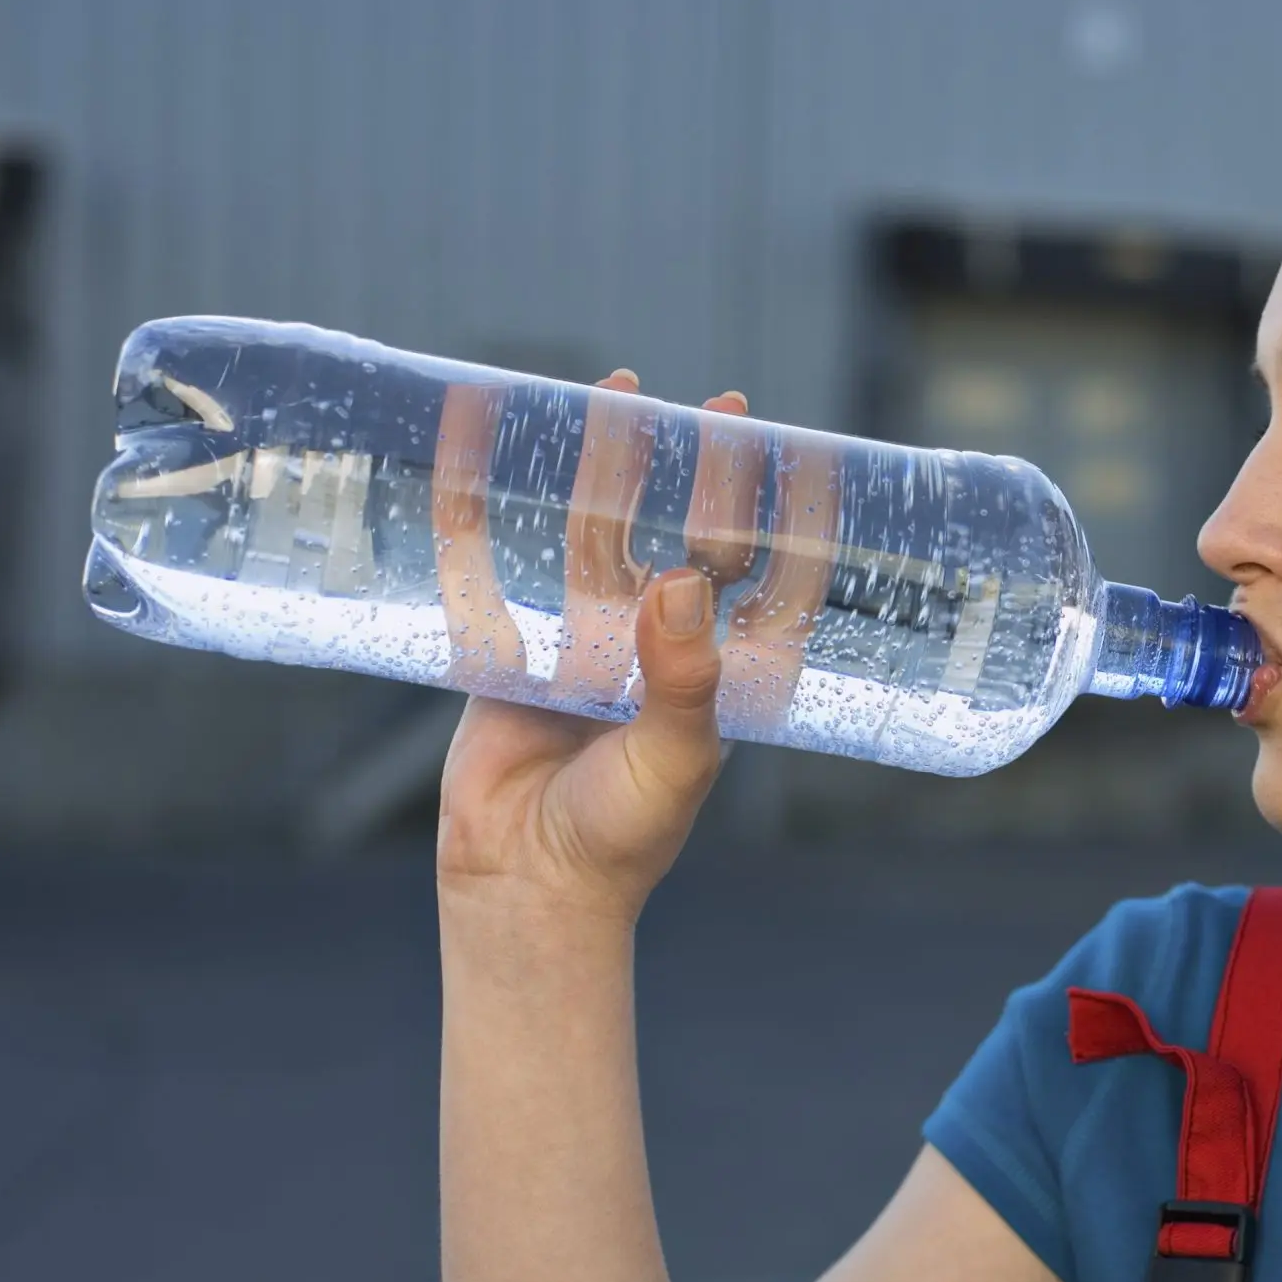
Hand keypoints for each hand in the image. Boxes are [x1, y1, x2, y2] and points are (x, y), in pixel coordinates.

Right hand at [434, 372, 750, 923]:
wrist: (527, 887)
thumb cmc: (622, 837)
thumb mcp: (676, 757)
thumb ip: (684, 675)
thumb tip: (680, 580)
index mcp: (714, 670)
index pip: (760, 575)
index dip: (782, 515)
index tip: (800, 452)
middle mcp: (655, 646)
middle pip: (678, 533)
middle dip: (693, 470)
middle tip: (711, 406)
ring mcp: (582, 640)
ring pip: (593, 532)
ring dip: (603, 466)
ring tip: (614, 394)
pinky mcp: (509, 646)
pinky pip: (493, 559)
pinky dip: (482, 500)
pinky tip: (481, 439)